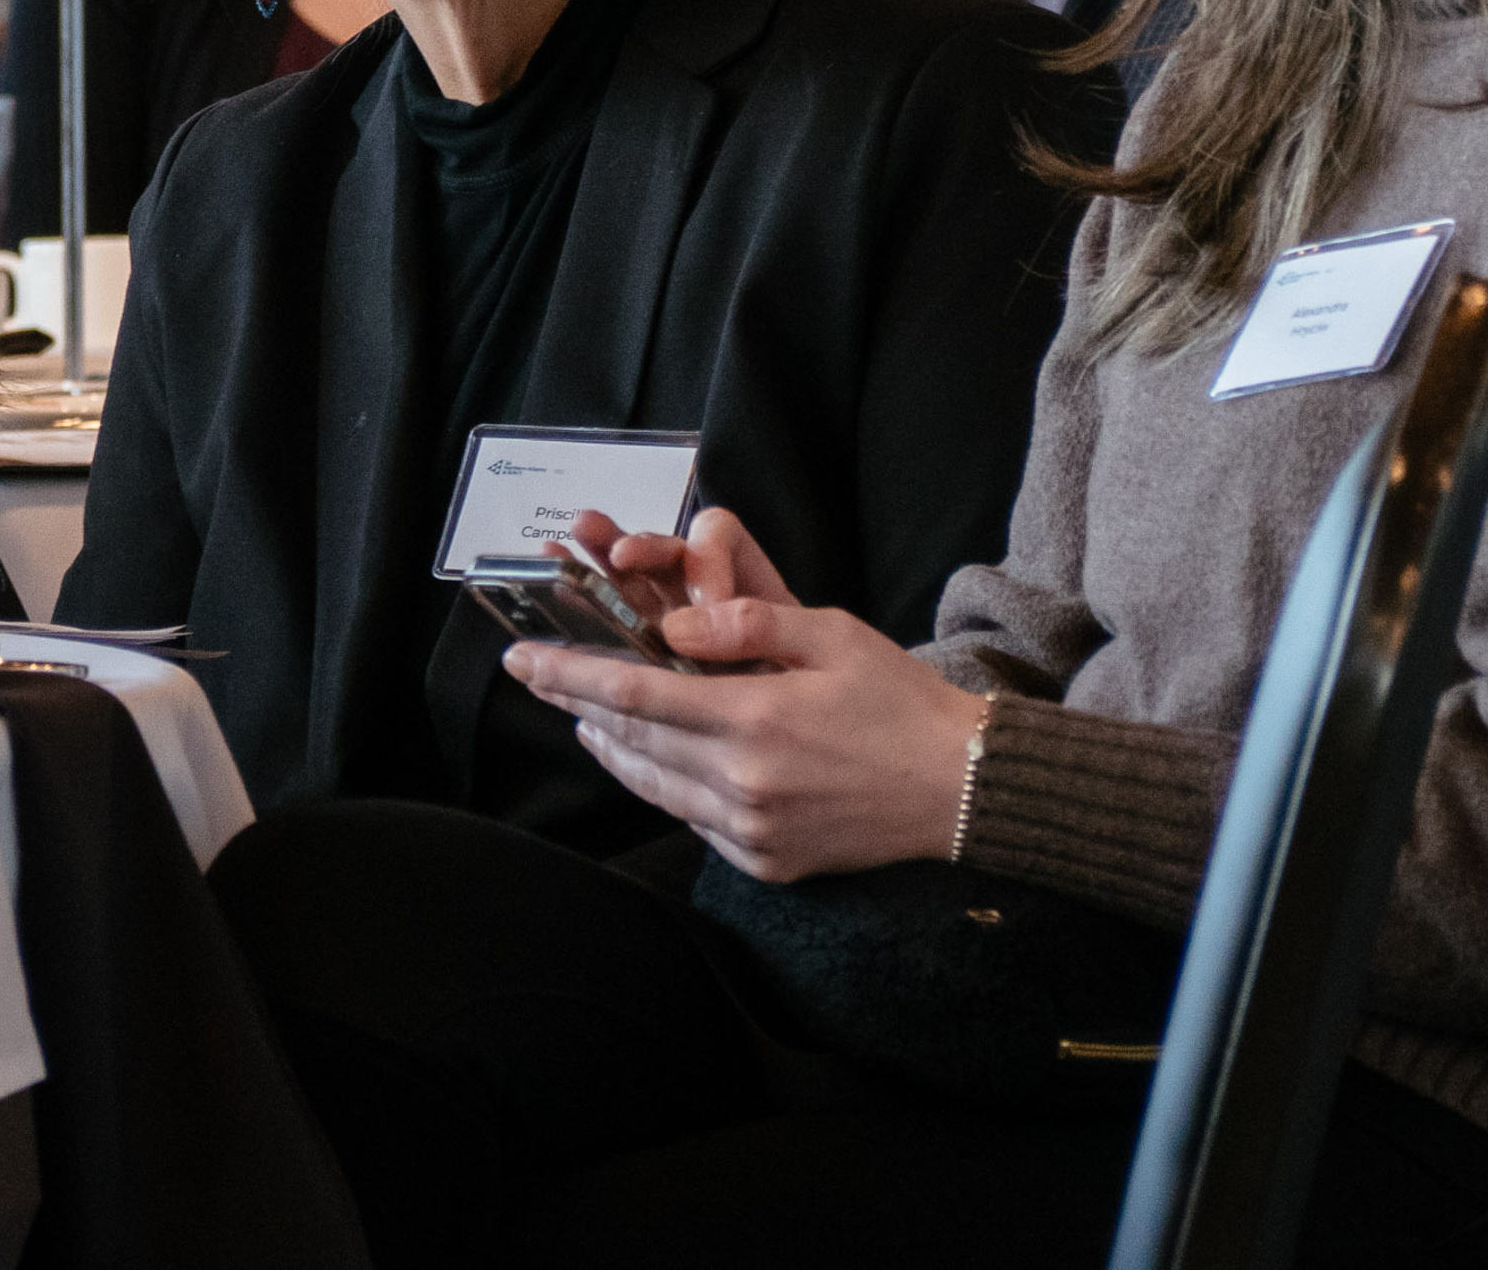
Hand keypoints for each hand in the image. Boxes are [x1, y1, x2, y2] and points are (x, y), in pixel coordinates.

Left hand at [510, 511, 984, 879]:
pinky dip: (662, 785)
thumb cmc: (898, 701)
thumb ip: (744, 624)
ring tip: (583, 718)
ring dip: (611, 749)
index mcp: (754, 720)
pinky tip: (649, 760)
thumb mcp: (829, 634)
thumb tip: (669, 628)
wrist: (964, 791)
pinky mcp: (768, 862)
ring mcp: (754, 832)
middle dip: (577, 706)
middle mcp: (743, 783)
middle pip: (631, 742)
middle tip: (540, 678)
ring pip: (654, 785)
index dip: (569, 677)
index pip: (633, 695)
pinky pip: (692, 818)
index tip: (523, 661)